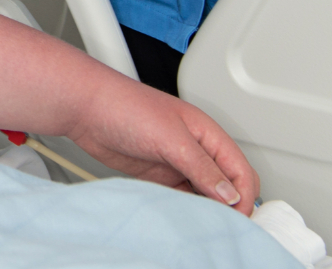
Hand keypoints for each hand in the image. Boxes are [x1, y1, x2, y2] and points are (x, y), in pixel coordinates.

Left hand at [63, 81, 258, 210]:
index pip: (241, 171)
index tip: (237, 217)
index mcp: (208, 134)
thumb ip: (202, 167)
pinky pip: (183, 197)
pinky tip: (182, 216)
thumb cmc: (125, 106)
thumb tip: (230, 194)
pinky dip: (187, 209)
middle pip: (228, 185)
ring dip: (207, 209)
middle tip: (221, 225)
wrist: (87, 109)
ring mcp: (178, 163)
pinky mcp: (160, 175)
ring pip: (206, 195)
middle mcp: (197, 149)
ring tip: (201, 222)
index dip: (244, 196)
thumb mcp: (170, 138)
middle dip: (231, 206)